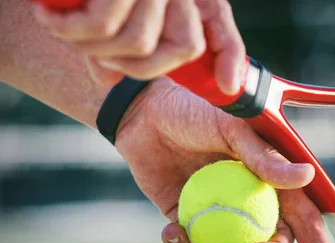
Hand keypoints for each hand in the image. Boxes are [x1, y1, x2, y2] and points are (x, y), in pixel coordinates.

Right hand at [33, 0, 244, 93]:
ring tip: (64, 29)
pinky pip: (105, 24)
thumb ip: (123, 46)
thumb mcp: (113, 13)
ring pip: (140, 42)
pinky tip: (51, 18)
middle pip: (183, 48)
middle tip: (98, 56)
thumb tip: (107, 79)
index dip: (231, 59)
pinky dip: (73, 31)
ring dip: (96, 48)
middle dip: (135, 67)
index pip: (219, 27)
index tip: (227, 86)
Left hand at [115, 78, 334, 242]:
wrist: (144, 112)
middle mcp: (249, 198)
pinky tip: (174, 232)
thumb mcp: (234, 128)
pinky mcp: (185, 217)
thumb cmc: (195, 111)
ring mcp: (218, 211)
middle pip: (272, 240)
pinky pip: (190, 242)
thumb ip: (265, 157)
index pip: (302, 216)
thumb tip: (306, 176)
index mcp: (271, 178)